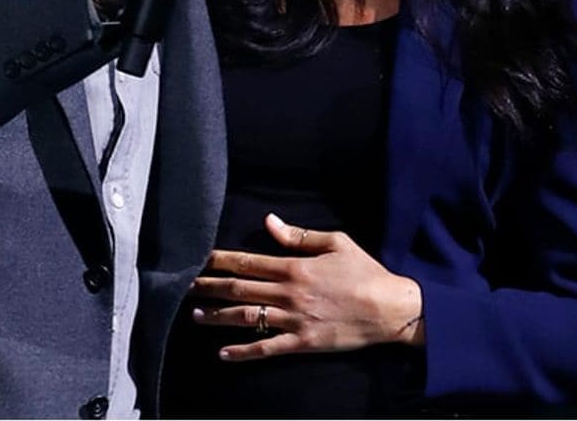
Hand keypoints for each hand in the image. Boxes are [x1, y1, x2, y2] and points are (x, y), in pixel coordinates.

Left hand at [190, 213, 423, 360]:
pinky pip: (267, 349)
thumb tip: (269, 223)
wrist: (390, 309)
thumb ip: (298, 235)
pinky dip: (243, 352)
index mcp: (294, 267)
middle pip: (240, 289)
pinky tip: (224, 353)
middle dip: (211, 287)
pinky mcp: (303, 343)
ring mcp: (294, 320)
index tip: (200, 259)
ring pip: (247, 318)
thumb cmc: (364, 272)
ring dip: (219, 317)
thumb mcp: (335, 242)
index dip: (221, 260)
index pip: (248, 262)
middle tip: (186, 286)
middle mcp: (289, 293)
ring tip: (197, 315)